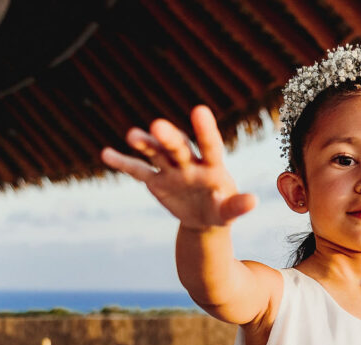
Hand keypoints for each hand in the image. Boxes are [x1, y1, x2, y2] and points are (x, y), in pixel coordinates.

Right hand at [100, 105, 255, 229]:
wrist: (203, 219)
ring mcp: (171, 169)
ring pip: (156, 152)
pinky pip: (137, 170)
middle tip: (158, 126)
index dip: (205, 129)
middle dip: (168, 137)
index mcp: (212, 166)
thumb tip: (254, 200)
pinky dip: (123, 163)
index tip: (199, 110)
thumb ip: (237, 206)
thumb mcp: (228, 212)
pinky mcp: (155, 180)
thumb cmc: (220, 210)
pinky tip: (106, 154)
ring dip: (144, 144)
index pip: (209, 145)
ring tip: (132, 136)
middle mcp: (190, 162)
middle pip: (179, 147)